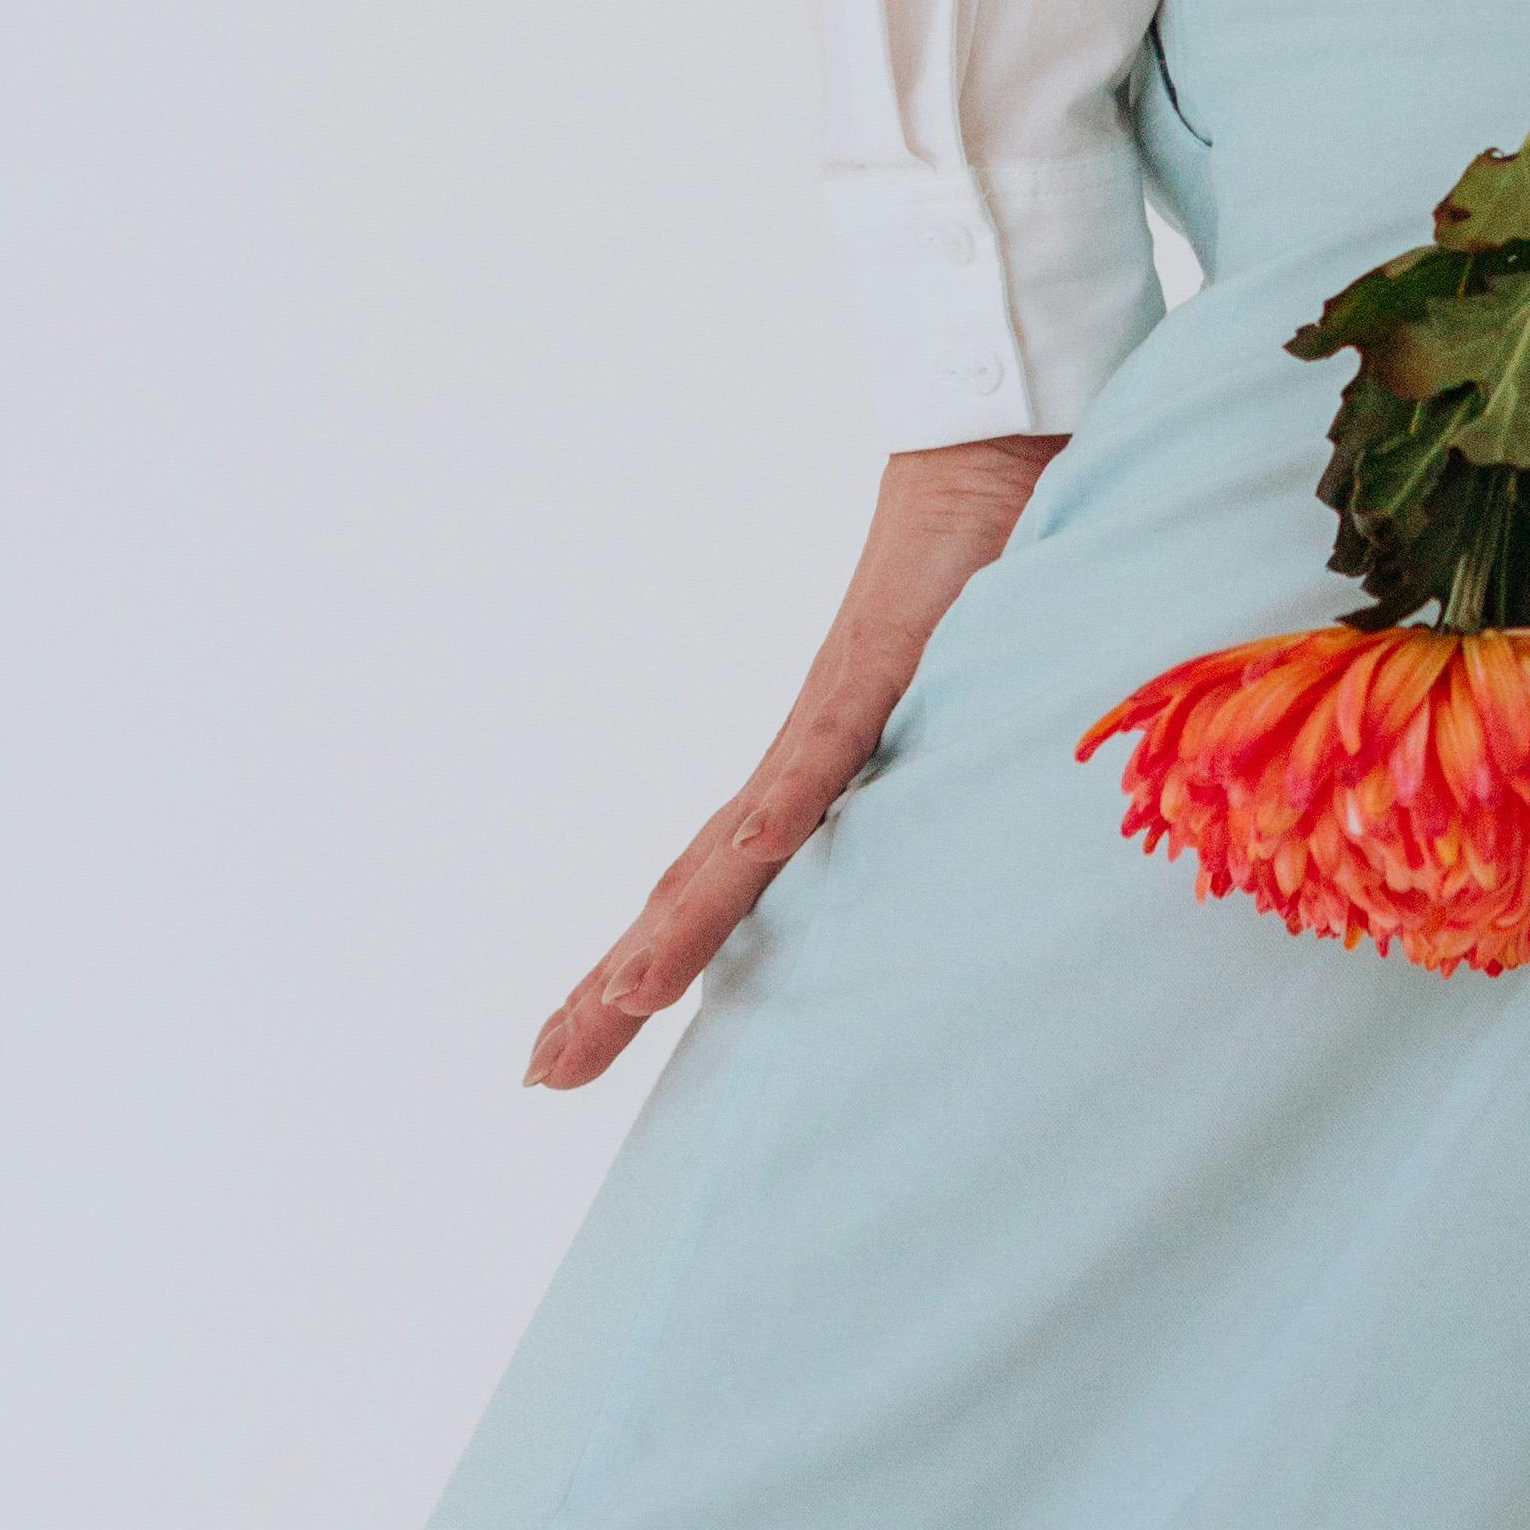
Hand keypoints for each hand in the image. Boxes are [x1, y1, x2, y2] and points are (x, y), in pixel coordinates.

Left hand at [523, 434, 1064, 1087]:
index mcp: (820, 778)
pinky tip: (737, 864)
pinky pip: (821, 758)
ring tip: (613, 1011)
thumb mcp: (977, 724)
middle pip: (694, 889)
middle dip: (615, 986)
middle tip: (541, 1074)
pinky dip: (776, 816)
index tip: (572, 1051)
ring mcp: (834, 715)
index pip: (717, 891)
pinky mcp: (878, 668)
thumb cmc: (988, 576)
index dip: (649, 967)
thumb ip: (962, 794)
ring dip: (672, 931)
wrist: (985, 455)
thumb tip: (980, 864)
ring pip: (737, 846)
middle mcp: (804, 756)